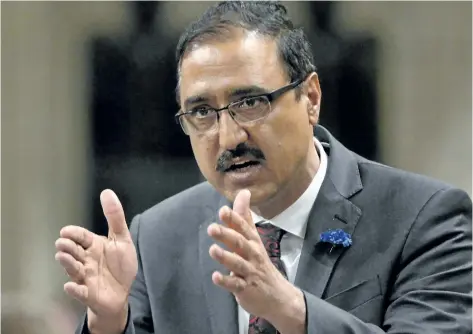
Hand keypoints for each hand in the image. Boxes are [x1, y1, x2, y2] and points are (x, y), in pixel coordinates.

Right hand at [55, 189, 137, 332]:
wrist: (123, 292)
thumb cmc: (120, 265)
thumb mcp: (121, 239)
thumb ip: (115, 217)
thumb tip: (107, 192)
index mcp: (94, 246)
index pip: (81, 237)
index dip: (74, 234)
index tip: (66, 231)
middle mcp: (86, 260)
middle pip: (74, 252)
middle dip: (67, 248)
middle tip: (62, 243)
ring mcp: (86, 277)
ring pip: (74, 269)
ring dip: (68, 264)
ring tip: (62, 257)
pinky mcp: (89, 294)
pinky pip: (80, 292)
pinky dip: (75, 290)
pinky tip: (70, 286)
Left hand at [207, 190, 305, 332]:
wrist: (278, 295)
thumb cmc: (259, 262)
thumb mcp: (253, 238)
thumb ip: (244, 217)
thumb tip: (243, 192)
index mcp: (252, 241)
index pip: (243, 228)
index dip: (234, 219)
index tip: (223, 210)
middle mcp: (252, 254)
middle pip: (240, 243)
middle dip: (226, 235)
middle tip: (212, 228)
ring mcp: (249, 272)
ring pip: (237, 263)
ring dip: (225, 257)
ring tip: (213, 250)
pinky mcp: (246, 288)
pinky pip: (235, 284)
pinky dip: (226, 281)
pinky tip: (215, 277)